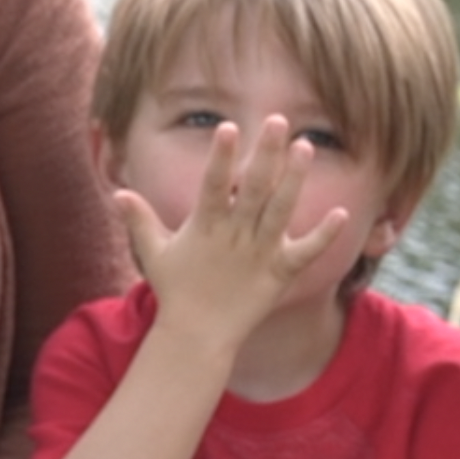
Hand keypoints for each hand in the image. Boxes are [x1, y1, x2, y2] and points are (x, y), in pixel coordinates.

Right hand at [114, 115, 348, 347]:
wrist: (197, 337)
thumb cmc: (176, 291)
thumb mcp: (154, 253)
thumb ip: (140, 221)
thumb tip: (118, 193)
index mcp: (206, 226)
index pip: (214, 184)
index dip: (221, 157)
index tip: (229, 127)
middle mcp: (236, 236)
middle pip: (255, 189)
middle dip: (267, 154)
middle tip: (280, 121)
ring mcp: (260, 254)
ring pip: (281, 211)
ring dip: (294, 179)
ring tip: (306, 147)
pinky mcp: (280, 273)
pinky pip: (306, 252)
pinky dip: (324, 235)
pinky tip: (341, 212)